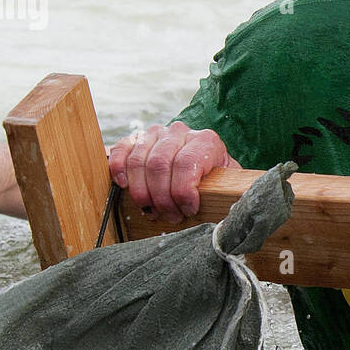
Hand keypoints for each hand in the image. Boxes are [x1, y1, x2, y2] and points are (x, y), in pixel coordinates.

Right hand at [108, 122, 233, 222]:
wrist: (205, 169)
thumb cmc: (217, 182)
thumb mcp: (229, 186)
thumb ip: (230, 192)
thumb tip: (230, 208)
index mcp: (206, 141)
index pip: (186, 163)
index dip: (182, 192)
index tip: (188, 211)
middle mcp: (180, 132)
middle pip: (159, 164)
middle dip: (161, 198)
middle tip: (170, 217)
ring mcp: (157, 133)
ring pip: (139, 161)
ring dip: (142, 192)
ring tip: (153, 211)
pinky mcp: (138, 139)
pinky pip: (122, 149)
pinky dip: (119, 168)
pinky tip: (125, 186)